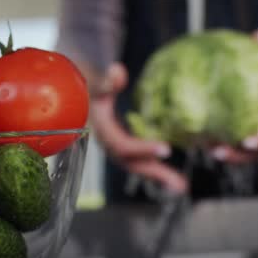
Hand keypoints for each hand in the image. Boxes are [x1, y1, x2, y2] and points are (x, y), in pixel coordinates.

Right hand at [83, 62, 187, 192]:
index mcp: (100, 129)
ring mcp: (114, 147)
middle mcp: (107, 143)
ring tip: (181, 185)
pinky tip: (171, 174)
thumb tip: (118, 72)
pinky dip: (154, 167)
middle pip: (131, 163)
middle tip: (181, 185)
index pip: (122, 145)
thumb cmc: (87, 85)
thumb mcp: (93, 80)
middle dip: (156, 174)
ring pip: (136, 165)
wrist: (76, 94)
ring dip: (158, 176)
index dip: (143, 148)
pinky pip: (138, 160)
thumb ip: (104, 80)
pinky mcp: (122, 146)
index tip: (167, 149)